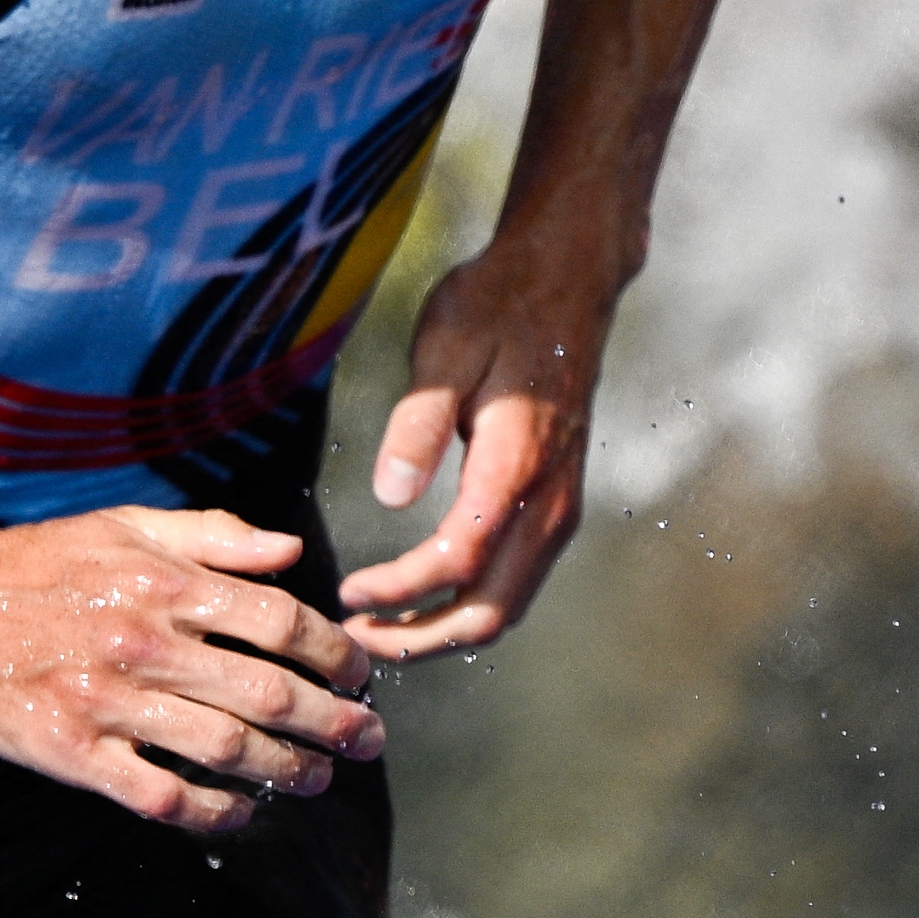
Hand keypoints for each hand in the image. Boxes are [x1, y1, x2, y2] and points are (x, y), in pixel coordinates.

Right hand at [0, 503, 381, 833]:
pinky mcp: (73, 754)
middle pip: (266, 693)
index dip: (333, 651)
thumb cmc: (41, 562)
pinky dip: (211, 811)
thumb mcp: (127, 525)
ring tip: (320, 778)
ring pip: (224, 749)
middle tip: (369, 740)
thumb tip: (290, 549)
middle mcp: (145, 644)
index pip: (278, 620)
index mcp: (164, 584)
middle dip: (332, 721)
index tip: (359, 673)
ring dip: (286, 770)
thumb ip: (214, 535)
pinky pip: (159, 796)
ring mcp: (108, 704)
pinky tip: (242, 812)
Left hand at [336, 238, 610, 659]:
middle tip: (358, 636)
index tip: (350, 592)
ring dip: (447, 629)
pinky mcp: (559, 501)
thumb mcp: (446, 346)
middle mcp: (549, 497)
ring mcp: (561, 504)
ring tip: (385, 627)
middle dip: (422, 637)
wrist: (568, 280)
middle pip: (491, 608)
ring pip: (510, 604)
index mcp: (516, 461)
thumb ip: (419, 423)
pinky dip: (473, 605)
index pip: (458, 558)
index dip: (401, 590)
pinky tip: (428, 597)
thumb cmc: (500, 305)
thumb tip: (390, 494)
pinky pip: (520, 580)